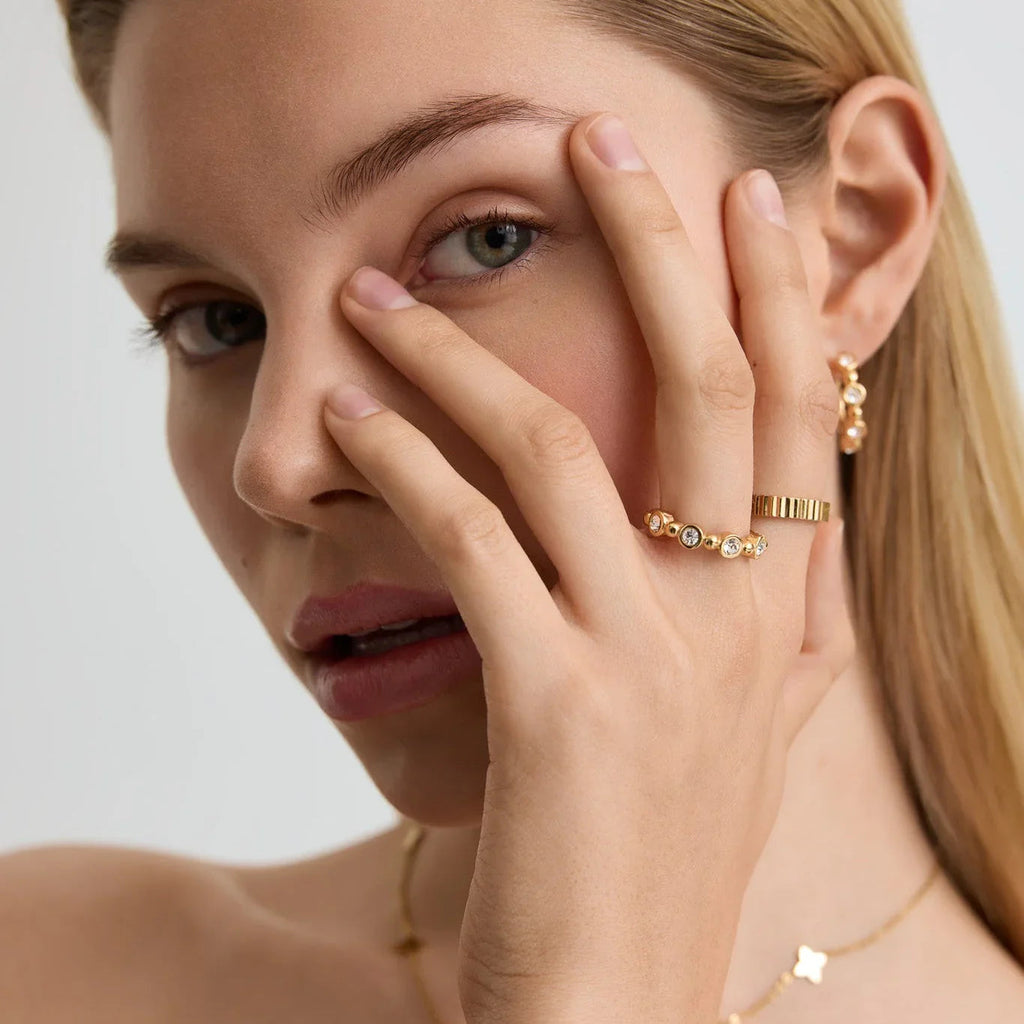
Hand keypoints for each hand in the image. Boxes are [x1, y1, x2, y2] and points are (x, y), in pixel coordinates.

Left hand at [324, 112, 854, 1023]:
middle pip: (709, 389)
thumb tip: (783, 533)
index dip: (776, 300)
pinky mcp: (557, 702)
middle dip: (661, 247)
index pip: (798, 422)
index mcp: (781, 621)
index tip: (742, 203)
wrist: (618, 1007)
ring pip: (560, 446)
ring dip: (457, 355)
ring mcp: (651, 659)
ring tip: (378, 295)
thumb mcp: (744, 731)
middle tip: (601, 141)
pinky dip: (402, 464)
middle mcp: (733, 621)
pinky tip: (347, 419)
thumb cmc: (660, 859)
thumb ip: (772, 625)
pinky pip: (472, 540)